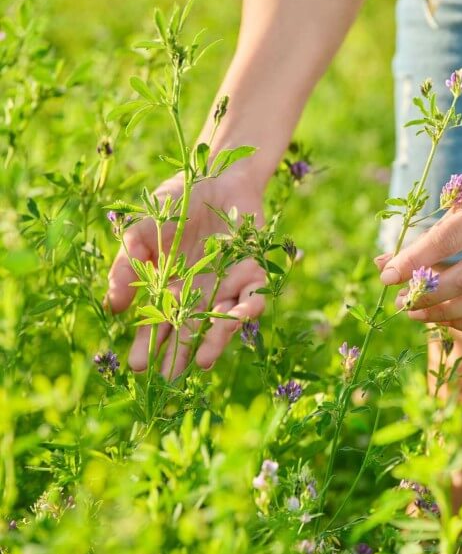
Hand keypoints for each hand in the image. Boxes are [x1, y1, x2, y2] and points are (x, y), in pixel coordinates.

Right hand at [106, 170, 267, 378]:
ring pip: (222, 322)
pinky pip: (254, 297)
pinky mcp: (254, 273)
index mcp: (171, 288)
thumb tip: (113, 307)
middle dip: (178, 355)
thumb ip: (127, 265)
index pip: (157, 324)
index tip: (137, 366)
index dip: (147, 345)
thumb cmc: (177, 203)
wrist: (219, 176)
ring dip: (214, 341)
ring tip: (203, 361)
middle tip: (168, 378)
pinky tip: (237, 318)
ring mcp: (228, 286)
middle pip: (188, 331)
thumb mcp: (143, 230)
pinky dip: (247, 309)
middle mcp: (199, 294)